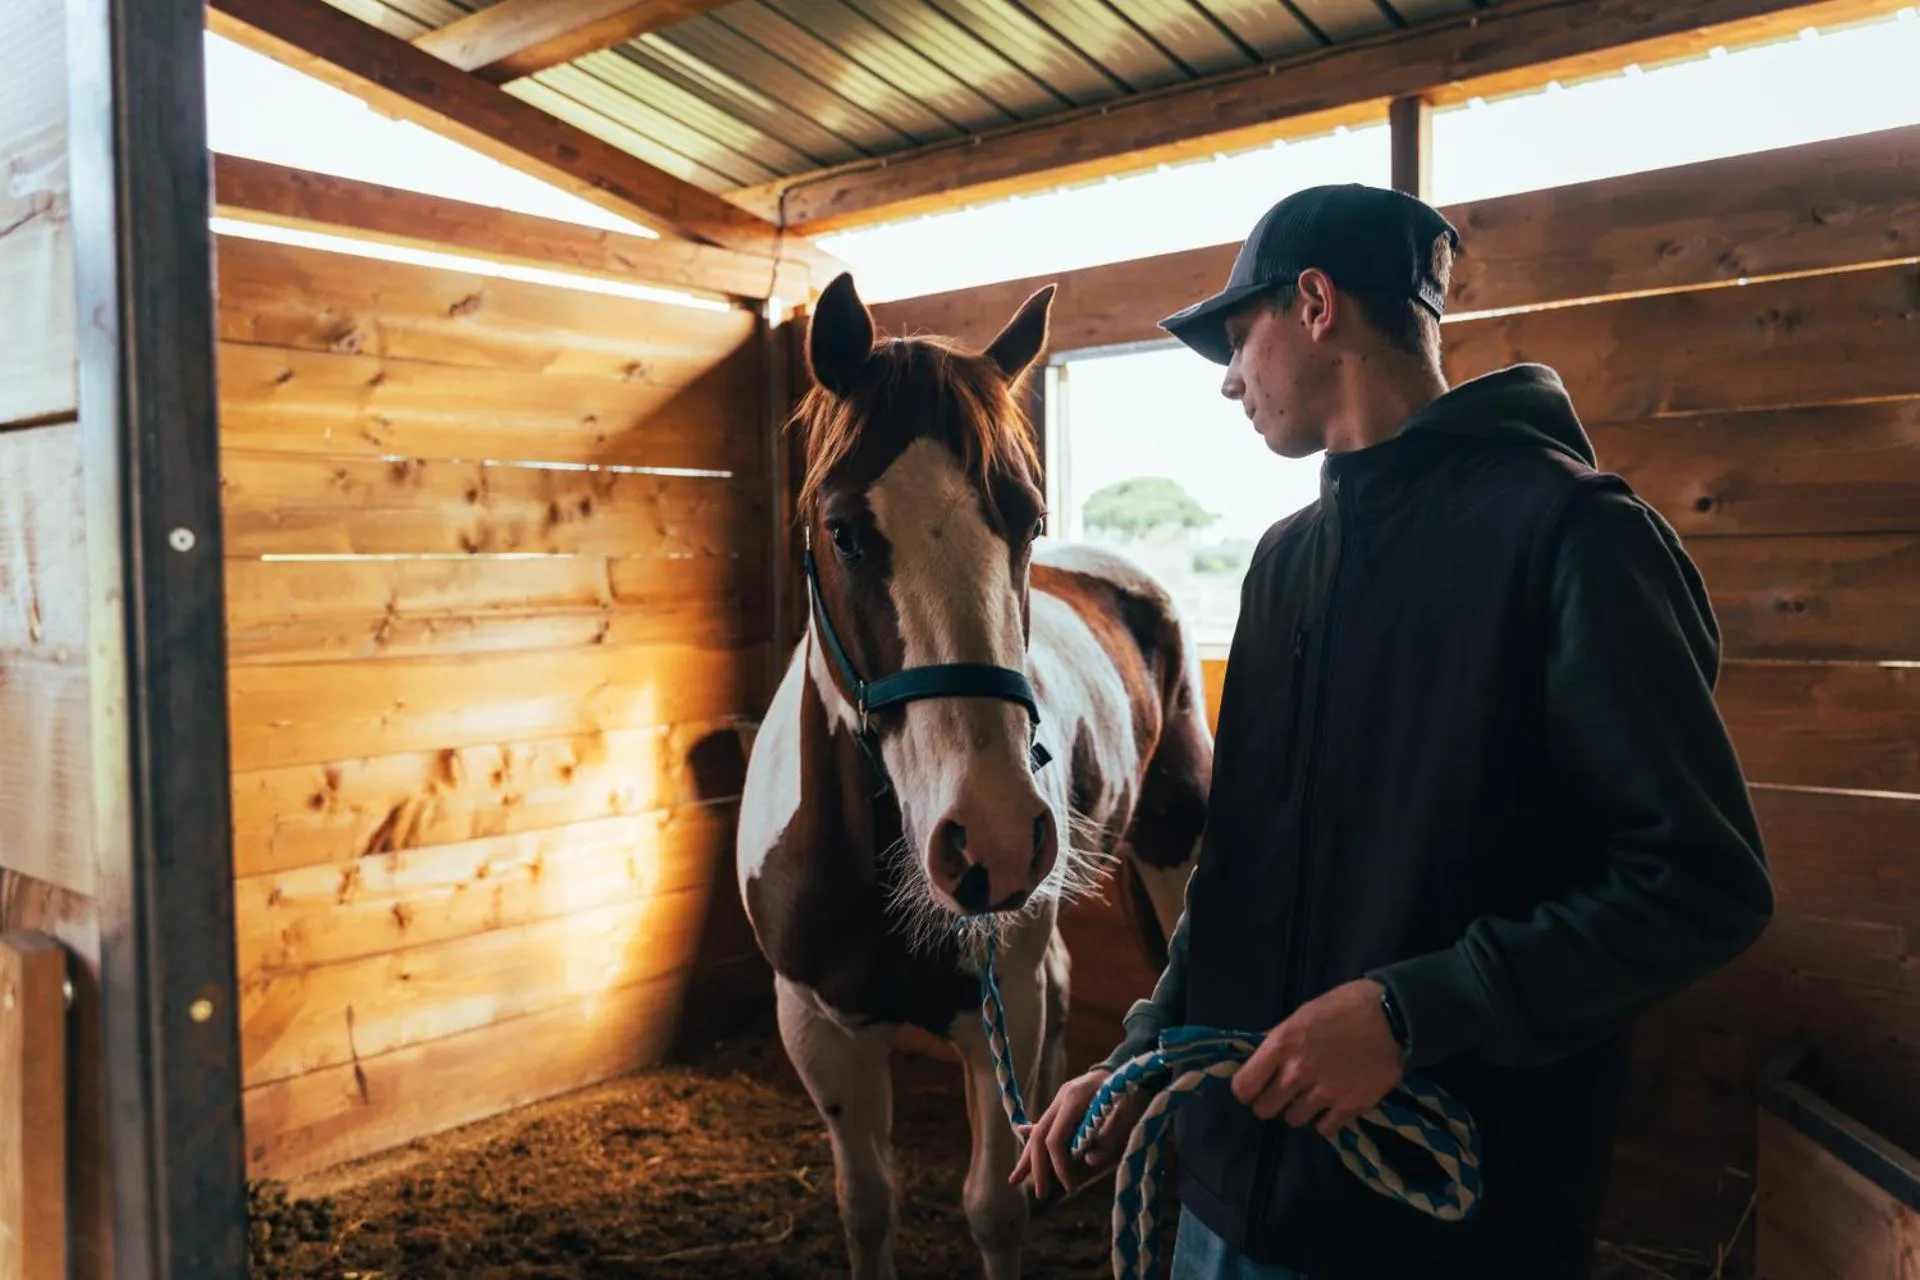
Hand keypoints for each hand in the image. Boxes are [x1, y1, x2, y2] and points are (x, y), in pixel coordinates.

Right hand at [1008, 1067, 1143, 1200]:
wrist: (1129, 1066)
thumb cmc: (1130, 1091)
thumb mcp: (1127, 1114)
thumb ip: (1108, 1138)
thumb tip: (1089, 1162)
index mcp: (1073, 1099)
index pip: (1054, 1139)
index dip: (1058, 1165)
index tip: (1070, 1186)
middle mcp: (1061, 1099)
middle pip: (1039, 1136)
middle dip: (1037, 1167)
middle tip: (1040, 1194)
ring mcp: (1060, 1101)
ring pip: (1036, 1132)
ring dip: (1028, 1157)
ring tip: (1015, 1179)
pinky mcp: (1063, 1105)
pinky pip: (1045, 1127)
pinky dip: (1033, 1141)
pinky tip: (1022, 1145)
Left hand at [1230, 979, 1404, 1139]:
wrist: (1393, 1017)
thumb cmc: (1345, 1006)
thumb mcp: (1302, 1014)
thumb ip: (1278, 1038)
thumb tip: (1258, 1053)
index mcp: (1280, 1046)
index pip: (1243, 1087)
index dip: (1247, 1089)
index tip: (1255, 1086)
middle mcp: (1296, 1074)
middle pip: (1265, 1110)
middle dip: (1272, 1102)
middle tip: (1285, 1092)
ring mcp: (1322, 1093)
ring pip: (1293, 1120)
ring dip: (1300, 1110)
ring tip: (1314, 1095)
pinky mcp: (1349, 1108)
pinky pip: (1324, 1129)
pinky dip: (1326, 1121)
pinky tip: (1333, 1105)